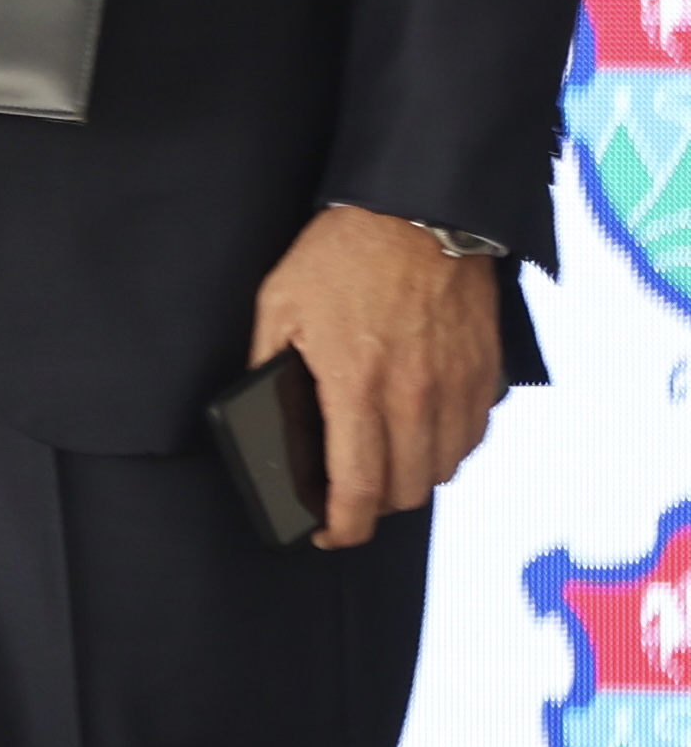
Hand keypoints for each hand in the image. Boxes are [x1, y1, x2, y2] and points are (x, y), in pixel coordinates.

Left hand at [251, 204, 505, 549]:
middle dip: (373, 507)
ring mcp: (455, 388)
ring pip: (442, 471)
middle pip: (405, 491)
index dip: (341, 525)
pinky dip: (446, 448)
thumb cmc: (341, 256)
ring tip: (381, 465)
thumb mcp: (279, 305)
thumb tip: (262, 414)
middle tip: (348, 497)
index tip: (326, 534)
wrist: (416, 213)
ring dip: (411, 480)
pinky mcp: (484, 375)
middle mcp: (413, 397)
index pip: (357, 487)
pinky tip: (420, 432)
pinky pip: (471, 437)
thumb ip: (269, 366)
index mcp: (356, 384)